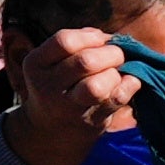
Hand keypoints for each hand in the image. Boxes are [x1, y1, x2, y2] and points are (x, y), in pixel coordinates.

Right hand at [4, 22, 140, 164]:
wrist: (51, 127)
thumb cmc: (61, 81)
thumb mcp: (55, 60)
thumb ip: (79, 42)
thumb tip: (109, 38)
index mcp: (36, 63)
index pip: (64, 41)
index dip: (90, 37)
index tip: (100, 40)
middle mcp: (47, 86)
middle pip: (84, 62)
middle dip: (110, 54)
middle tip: (117, 56)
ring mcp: (68, 108)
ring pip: (96, 87)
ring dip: (115, 74)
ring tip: (116, 73)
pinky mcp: (91, 121)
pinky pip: (116, 99)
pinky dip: (129, 86)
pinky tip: (128, 83)